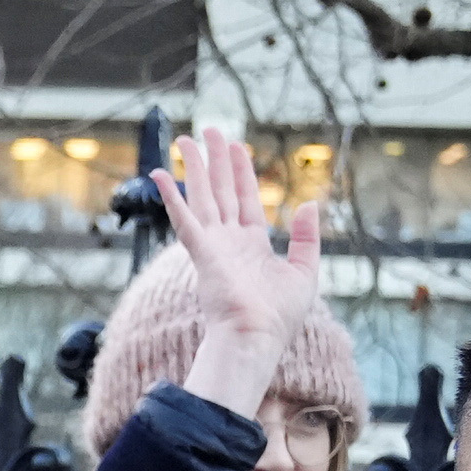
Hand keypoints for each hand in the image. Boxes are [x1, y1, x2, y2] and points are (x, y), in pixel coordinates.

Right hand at [149, 128, 328, 429]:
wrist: (257, 339)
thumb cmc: (279, 317)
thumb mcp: (305, 272)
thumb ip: (307, 237)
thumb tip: (310, 204)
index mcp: (252, 246)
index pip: (245, 199)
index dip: (241, 171)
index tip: (236, 146)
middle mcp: (230, 241)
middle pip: (221, 190)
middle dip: (215, 160)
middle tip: (208, 130)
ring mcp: (213, 246)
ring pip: (202, 196)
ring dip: (194, 166)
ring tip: (186, 138)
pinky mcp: (202, 252)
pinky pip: (184, 217)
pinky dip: (171, 195)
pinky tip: (160, 173)